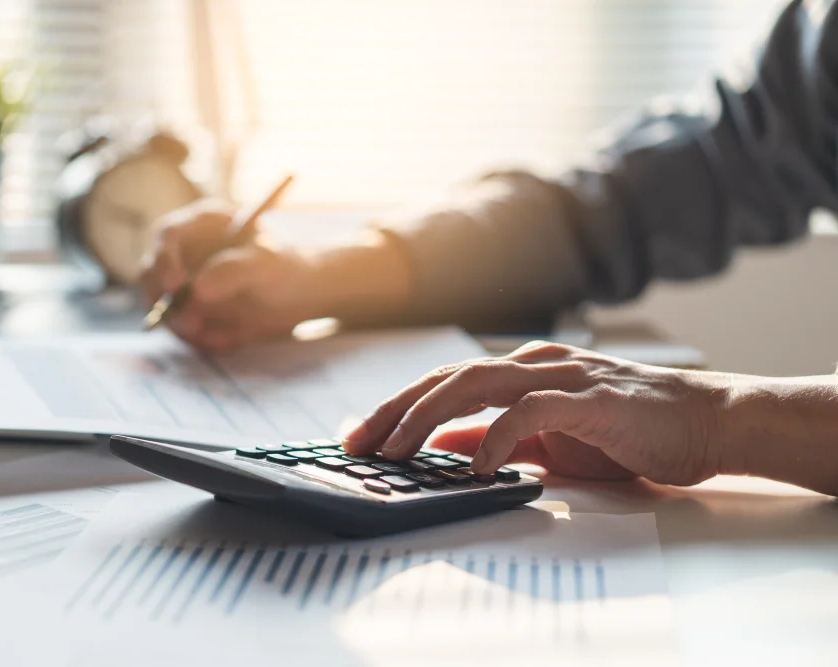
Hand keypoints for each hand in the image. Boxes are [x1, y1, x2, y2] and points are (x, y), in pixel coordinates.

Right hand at [138, 200, 339, 352]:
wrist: (297, 298)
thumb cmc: (283, 269)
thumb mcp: (265, 266)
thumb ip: (232, 272)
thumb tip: (197, 289)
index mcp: (201, 225)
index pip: (167, 235)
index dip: (165, 260)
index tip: (176, 288)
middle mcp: (183, 251)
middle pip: (151, 273)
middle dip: (166, 303)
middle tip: (192, 326)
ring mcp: (181, 282)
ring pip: (162, 307)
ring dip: (185, 328)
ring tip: (223, 337)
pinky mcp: (186, 310)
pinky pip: (179, 329)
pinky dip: (199, 340)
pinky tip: (228, 340)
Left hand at [342, 342, 735, 485]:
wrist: (707, 423)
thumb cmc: (628, 431)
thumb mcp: (547, 439)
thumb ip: (495, 436)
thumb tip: (442, 444)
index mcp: (522, 370)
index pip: (444, 381)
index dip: (397, 405)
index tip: (358, 435)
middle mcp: (535, 364)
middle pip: (448, 377)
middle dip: (395, 409)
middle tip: (357, 443)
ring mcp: (564, 377)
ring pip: (478, 383)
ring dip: (428, 416)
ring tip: (397, 450)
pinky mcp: (594, 400)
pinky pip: (533, 411)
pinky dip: (498, 435)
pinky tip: (476, 465)